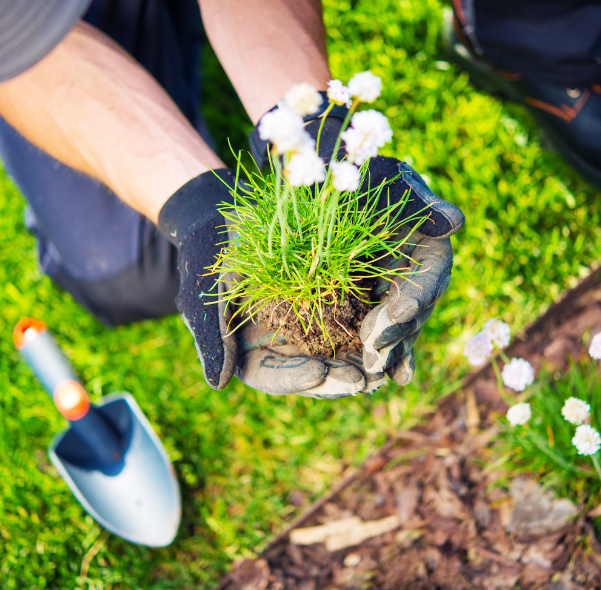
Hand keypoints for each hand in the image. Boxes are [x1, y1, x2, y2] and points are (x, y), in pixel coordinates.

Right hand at [159, 169, 385, 396]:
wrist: (229, 216)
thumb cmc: (211, 254)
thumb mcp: (209, 291)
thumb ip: (214, 337)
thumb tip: (218, 383)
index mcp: (249, 351)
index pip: (272, 376)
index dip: (294, 379)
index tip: (317, 374)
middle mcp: (283, 346)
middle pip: (312, 374)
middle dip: (336, 379)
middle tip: (361, 380)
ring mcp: (309, 326)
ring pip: (337, 354)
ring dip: (360, 363)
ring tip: (381, 369)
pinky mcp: (332, 303)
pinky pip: (354, 322)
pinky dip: (371, 330)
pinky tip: (391, 333)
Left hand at [356, 157, 463, 382]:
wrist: (330, 181)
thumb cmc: (362, 173)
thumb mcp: (388, 180)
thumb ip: (418, 202)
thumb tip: (455, 221)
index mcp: (430, 246)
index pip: (430, 277)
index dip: (416, 296)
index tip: (399, 313)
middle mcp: (417, 275)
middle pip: (414, 312)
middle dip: (396, 335)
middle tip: (375, 354)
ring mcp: (394, 293)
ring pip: (397, 329)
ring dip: (386, 352)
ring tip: (371, 373)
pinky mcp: (370, 304)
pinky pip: (376, 333)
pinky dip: (376, 353)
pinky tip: (367, 378)